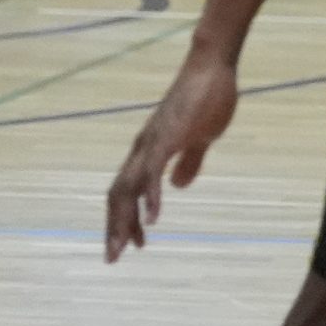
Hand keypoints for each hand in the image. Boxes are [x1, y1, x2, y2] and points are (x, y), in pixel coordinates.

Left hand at [106, 47, 238, 259]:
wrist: (211, 66)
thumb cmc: (209, 96)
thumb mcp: (200, 135)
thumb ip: (189, 160)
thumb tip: (179, 186)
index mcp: (150, 149)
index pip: (127, 191)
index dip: (125, 219)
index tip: (131, 246)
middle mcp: (143, 149)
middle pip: (118, 195)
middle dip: (115, 228)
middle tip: (114, 258)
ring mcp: (152, 144)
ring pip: (128, 189)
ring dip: (124, 221)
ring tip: (126, 248)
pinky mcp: (167, 139)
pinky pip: (152, 175)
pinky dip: (149, 199)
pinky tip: (152, 219)